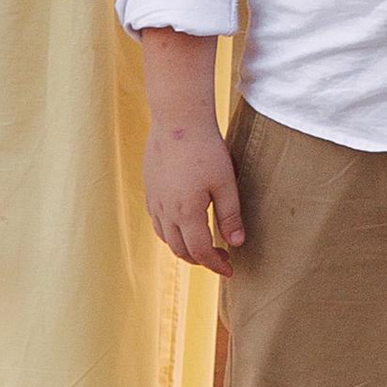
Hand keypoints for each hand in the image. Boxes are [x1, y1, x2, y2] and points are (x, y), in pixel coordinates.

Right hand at [143, 116, 243, 276]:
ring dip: (183, 247)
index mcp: (186, 213)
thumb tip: (237, 243)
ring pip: (165, 236)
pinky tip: (183, 220)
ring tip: (202, 243)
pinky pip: (157, 219)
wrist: (177, 117)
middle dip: (201, 259)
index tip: (230, 270)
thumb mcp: (225, 182)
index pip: (201, 252)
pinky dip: (170, 230)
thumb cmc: (205, 147)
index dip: (216, 265)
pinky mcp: (149, 186)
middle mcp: (166, 211)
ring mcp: (154, 199)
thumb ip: (230, 215)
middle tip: (220, 257)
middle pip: (180, 250)